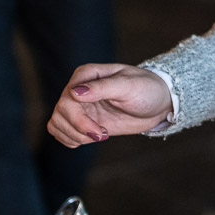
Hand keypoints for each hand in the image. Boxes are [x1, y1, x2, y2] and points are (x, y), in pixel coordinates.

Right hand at [47, 63, 172, 146]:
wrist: (158, 103)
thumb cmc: (146, 89)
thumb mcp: (129, 86)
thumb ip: (102, 87)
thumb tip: (75, 92)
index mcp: (86, 75)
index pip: (67, 99)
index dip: (78, 119)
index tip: (101, 131)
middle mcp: (78, 89)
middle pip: (60, 113)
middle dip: (79, 130)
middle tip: (103, 136)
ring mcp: (79, 106)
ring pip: (57, 124)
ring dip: (74, 136)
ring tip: (99, 136)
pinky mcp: (83, 120)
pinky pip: (62, 132)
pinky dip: (71, 140)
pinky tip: (90, 139)